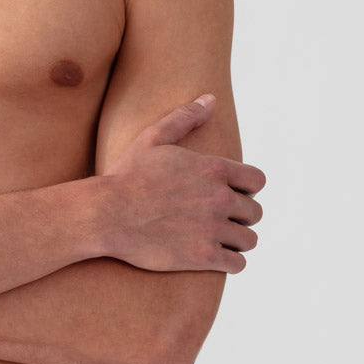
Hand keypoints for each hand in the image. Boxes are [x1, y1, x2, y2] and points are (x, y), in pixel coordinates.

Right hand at [99, 95, 265, 271]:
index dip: (246, 188)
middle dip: (241, 216)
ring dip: (238, 241)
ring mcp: (213, 229)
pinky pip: (237, 264)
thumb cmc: (126, 175)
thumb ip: (185, 117)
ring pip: (249, 239)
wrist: (105, 214)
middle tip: (221, 220)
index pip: (257, 181)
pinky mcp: (203, 256)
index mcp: (214, 169)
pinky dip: (231, 262)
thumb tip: (210, 99)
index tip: (231, 194)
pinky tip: (216, 258)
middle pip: (255, 212)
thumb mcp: (153, 138)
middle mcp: (220, 198)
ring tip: (221, 241)